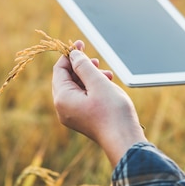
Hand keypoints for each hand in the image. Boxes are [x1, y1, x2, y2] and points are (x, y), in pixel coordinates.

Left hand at [52, 41, 146, 166]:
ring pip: (77, 88)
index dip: (70, 55)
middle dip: (82, 67)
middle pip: (67, 79)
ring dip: (90, 77)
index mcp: (63, 98)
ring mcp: (72, 115)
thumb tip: (73, 54)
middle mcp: (63, 108)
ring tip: (107, 75)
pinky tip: (107, 86)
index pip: (60, 70)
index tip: (82, 44)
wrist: (125, 141)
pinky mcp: (83, 119)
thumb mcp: (98, 83)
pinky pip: (83, 98)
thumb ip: (84, 66)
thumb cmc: (112, 112)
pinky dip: (93, 89)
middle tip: (97, 60)